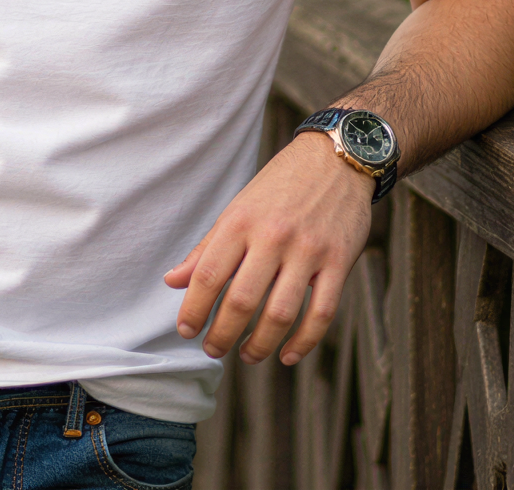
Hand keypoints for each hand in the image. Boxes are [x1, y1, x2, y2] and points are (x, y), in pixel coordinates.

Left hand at [163, 133, 373, 365]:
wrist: (336, 158)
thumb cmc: (281, 186)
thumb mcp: (238, 208)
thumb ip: (207, 248)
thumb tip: (173, 280)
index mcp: (241, 221)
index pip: (209, 275)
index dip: (194, 309)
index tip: (186, 331)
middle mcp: (273, 235)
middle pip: (242, 300)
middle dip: (223, 334)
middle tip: (214, 350)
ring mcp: (309, 250)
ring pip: (281, 313)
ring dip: (260, 344)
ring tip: (247, 355)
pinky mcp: (339, 261)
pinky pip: (322, 313)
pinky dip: (304, 341)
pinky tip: (287, 354)